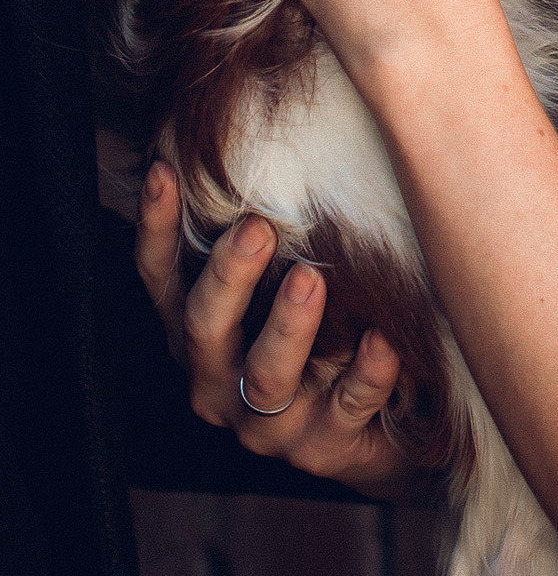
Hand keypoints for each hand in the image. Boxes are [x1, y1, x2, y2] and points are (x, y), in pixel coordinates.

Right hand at [135, 159, 422, 497]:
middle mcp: (220, 381)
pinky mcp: (326, 447)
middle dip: (228, 277)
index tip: (166, 170)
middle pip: (204, 329)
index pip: (160, 281)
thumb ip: (267, 231)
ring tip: (313, 278)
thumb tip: (262, 128)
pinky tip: (384, 340)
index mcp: (201, 335)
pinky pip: (346, 407)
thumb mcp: (283, 280)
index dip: (155, 230)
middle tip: (256, 226)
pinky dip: (366, 373)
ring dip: (289, 327)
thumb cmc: (323, 329)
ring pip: (268, 378)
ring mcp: (270, 424)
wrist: (382, 426)